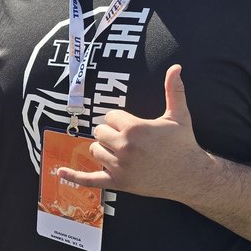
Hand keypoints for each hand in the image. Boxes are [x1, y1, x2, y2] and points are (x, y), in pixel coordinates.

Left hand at [57, 65, 207, 200]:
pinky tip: (60, 171)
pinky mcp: (118, 183)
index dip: (120, 120)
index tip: (133, 125)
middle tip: (128, 138)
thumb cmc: (183, 144)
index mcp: (134, 128)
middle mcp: (124, 147)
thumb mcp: (179, 115)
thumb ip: (173, 90)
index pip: (109, 116)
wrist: (190, 175)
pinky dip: (74, 176)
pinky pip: (90, 180)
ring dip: (103, 149)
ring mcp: (119, 167)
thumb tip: (176, 67)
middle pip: (99, 132)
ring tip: (122, 151)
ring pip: (94, 151)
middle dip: (110, 133)